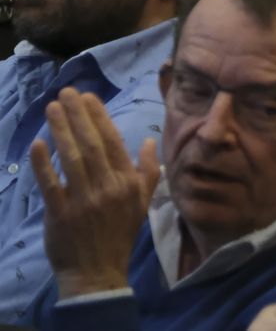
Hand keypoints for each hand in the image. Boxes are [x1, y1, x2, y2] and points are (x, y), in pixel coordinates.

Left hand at [31, 88, 160, 298]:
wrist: (98, 271)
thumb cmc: (120, 234)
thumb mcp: (143, 203)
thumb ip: (146, 171)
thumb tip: (148, 141)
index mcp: (128, 183)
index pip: (113, 142)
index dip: (99, 117)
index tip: (89, 97)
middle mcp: (107, 187)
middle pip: (91, 145)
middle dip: (78, 115)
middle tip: (67, 93)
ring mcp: (83, 200)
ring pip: (71, 159)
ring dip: (61, 130)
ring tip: (52, 108)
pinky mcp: (60, 213)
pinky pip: (51, 184)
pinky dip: (43, 163)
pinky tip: (38, 143)